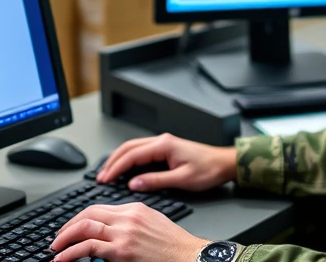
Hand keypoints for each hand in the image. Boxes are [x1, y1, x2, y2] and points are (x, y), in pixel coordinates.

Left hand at [50, 202, 208, 261]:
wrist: (191, 257)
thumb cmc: (176, 247)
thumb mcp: (153, 225)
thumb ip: (132, 224)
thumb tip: (112, 233)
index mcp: (135, 209)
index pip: (98, 208)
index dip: (80, 218)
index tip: (71, 228)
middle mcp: (127, 217)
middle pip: (88, 214)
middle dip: (67, 226)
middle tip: (58, 239)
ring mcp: (124, 233)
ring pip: (84, 227)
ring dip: (64, 238)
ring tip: (55, 249)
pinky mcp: (122, 250)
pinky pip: (88, 247)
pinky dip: (70, 252)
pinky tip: (62, 259)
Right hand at [96, 133, 236, 192]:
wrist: (224, 163)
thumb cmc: (209, 170)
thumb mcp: (182, 179)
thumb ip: (156, 181)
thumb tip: (134, 184)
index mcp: (163, 145)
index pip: (132, 155)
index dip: (116, 167)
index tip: (105, 178)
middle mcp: (161, 142)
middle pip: (128, 148)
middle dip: (112, 162)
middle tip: (101, 177)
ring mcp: (163, 144)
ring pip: (133, 149)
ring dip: (119, 160)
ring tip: (108, 174)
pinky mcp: (165, 150)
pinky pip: (141, 152)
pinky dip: (129, 160)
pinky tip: (124, 170)